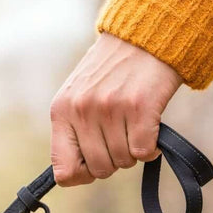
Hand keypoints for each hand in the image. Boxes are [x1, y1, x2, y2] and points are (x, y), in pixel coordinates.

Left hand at [50, 33, 182, 185]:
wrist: (145, 35)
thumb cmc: (112, 72)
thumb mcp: (78, 96)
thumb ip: (73, 131)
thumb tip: (74, 176)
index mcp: (61, 111)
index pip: (62, 171)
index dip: (81, 176)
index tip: (93, 165)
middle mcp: (82, 110)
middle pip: (98, 169)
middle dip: (113, 162)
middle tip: (121, 140)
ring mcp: (109, 108)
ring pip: (123, 162)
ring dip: (133, 152)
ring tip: (134, 128)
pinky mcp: (139, 106)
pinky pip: (143, 152)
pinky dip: (151, 149)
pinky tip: (151, 131)